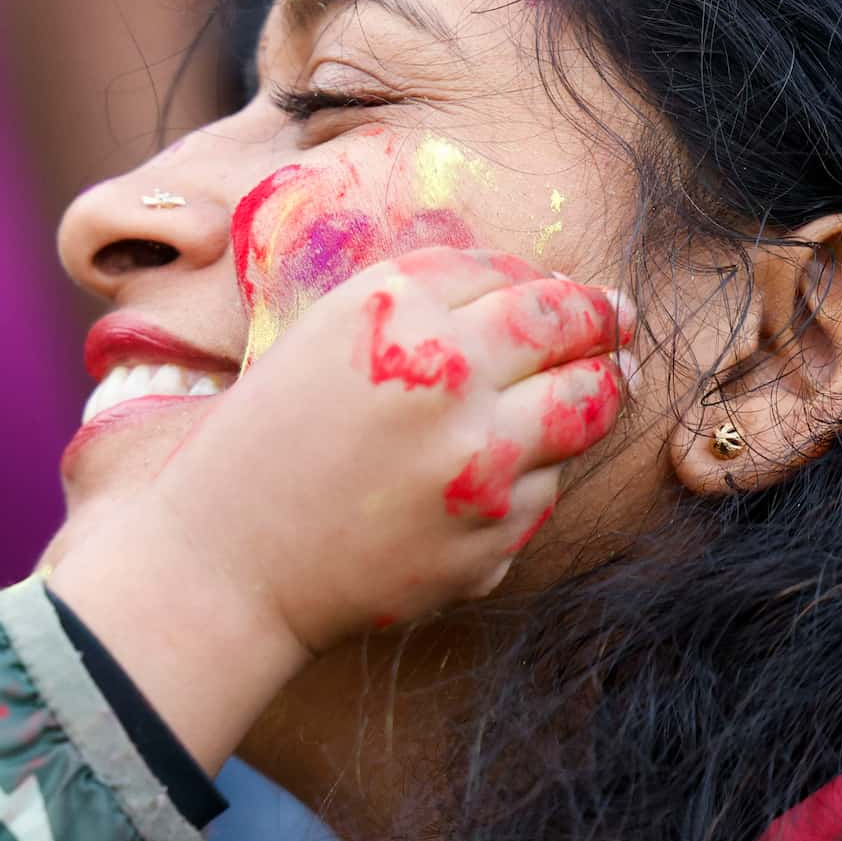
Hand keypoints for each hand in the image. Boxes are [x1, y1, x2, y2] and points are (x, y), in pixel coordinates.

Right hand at [47, 249, 626, 769]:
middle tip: (617, 322)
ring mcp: (479, 459)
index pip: (508, 274)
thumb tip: (527, 294)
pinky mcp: (492, 534)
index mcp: (393, 308)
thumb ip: (417, 309)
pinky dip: (537, 476)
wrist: (224, 566)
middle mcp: (447, 370)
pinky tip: (503, 475)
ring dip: (599, 394)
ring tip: (606, 386)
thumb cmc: (259, 449)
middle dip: (603, 321)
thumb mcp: (321, 343)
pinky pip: (548, 489)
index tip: (569, 293)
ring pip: (585, 409)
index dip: (547, 282)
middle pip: (569, 326)